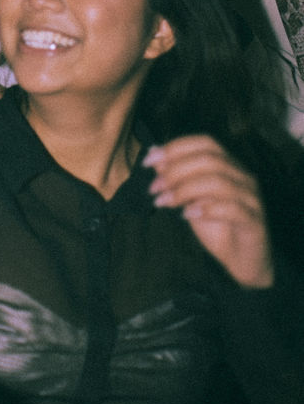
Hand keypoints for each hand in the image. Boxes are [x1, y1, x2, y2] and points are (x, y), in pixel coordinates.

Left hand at [145, 135, 273, 287]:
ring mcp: (251, 198)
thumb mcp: (190, 199)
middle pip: (210, 160)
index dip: (176, 147)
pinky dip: (206, 209)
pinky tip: (186, 215)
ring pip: (219, 182)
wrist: (242, 261)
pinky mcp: (254, 221)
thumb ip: (175, 177)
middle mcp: (243, 177)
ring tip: (164, 202)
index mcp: (229, 165)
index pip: (205, 143)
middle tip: (155, 187)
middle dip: (176, 170)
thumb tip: (154, 153)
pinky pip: (232, 208)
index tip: (148, 161)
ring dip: (185, 190)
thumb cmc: (217, 227)